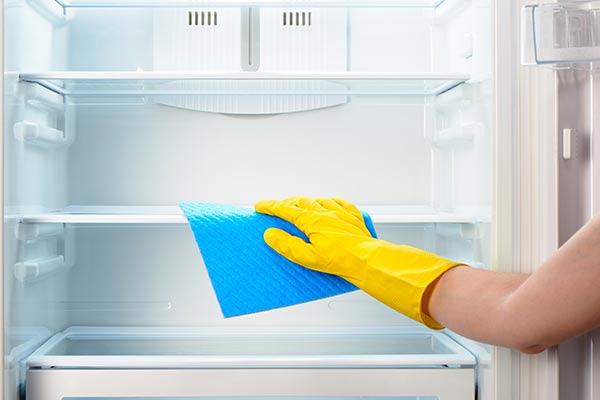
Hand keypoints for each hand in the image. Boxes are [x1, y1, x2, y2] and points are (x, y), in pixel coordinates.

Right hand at [255, 196, 463, 328]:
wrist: (367, 259)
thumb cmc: (339, 261)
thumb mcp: (307, 257)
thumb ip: (286, 245)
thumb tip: (270, 234)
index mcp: (312, 220)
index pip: (285, 209)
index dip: (270, 207)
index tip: (259, 206)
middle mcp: (325, 211)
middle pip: (300, 202)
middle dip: (286, 204)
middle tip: (277, 209)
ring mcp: (340, 212)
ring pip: (319, 200)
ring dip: (307, 202)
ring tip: (300, 207)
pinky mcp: (353, 217)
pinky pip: (340, 203)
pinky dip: (329, 202)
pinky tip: (329, 205)